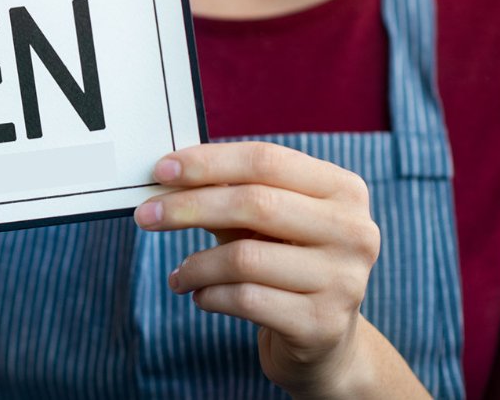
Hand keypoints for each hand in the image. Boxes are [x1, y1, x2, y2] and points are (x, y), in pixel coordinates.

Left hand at [135, 142, 426, 398]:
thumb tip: (167, 172)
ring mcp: (344, 280)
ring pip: (245, 258)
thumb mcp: (264, 222)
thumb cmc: (284, 263)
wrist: (323, 340)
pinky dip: (209, 295)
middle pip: (254, 203)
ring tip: (179, 274)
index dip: (209, 162)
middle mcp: (354, 231)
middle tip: (145, 216)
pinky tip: (199, 296)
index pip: (266, 160)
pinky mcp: (322, 324)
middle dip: (188, 207)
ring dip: (196, 265)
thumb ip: (228, 192)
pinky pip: (246, 300)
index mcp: (343, 190)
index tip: (161, 169)